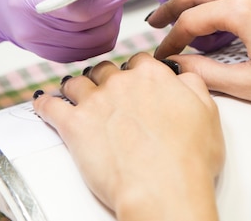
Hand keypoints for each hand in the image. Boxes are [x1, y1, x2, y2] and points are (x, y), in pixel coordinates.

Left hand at [33, 53, 222, 220]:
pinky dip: (44, 104)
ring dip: (75, 88)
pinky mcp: (74, 125)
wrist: (163, 190)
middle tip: (105, 92)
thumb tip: (183, 75)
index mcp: (153, 76)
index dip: (135, 70)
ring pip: (76, 83)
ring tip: (73, 94)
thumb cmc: (188, 160)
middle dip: (105, 79)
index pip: (138, 61)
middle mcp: (122, 83)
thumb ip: (193, 85)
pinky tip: (43, 103)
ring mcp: (96, 102)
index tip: (133, 78)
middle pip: (105, 70)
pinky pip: (50, 106)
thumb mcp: (207, 114)